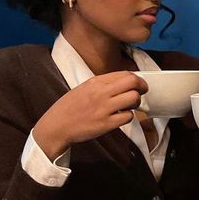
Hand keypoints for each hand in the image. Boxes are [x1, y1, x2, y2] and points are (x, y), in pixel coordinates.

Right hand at [33, 71, 147, 159]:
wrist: (56, 126)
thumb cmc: (69, 107)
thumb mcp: (84, 88)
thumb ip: (103, 84)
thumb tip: (124, 82)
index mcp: (96, 81)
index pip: (125, 73)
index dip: (137, 78)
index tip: (138, 84)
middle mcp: (101, 92)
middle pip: (133, 82)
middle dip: (142, 86)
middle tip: (141, 92)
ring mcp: (104, 108)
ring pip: (134, 98)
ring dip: (136, 102)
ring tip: (130, 106)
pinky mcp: (106, 124)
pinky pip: (128, 117)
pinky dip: (128, 117)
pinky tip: (121, 117)